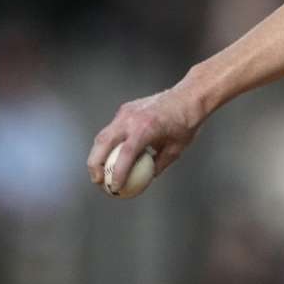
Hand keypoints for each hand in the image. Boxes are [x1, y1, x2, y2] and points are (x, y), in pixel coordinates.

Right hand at [86, 84, 204, 193]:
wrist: (188, 96)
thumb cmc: (186, 123)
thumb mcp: (176, 149)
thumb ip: (159, 164)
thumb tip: (147, 179)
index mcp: (146, 128)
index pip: (126, 154)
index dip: (118, 173)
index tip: (115, 187)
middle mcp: (131, 118)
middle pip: (103, 143)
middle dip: (95, 165)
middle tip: (98, 181)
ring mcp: (126, 112)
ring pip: (103, 135)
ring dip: (97, 154)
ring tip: (100, 172)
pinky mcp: (124, 109)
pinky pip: (112, 128)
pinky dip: (108, 143)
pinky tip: (110, 155)